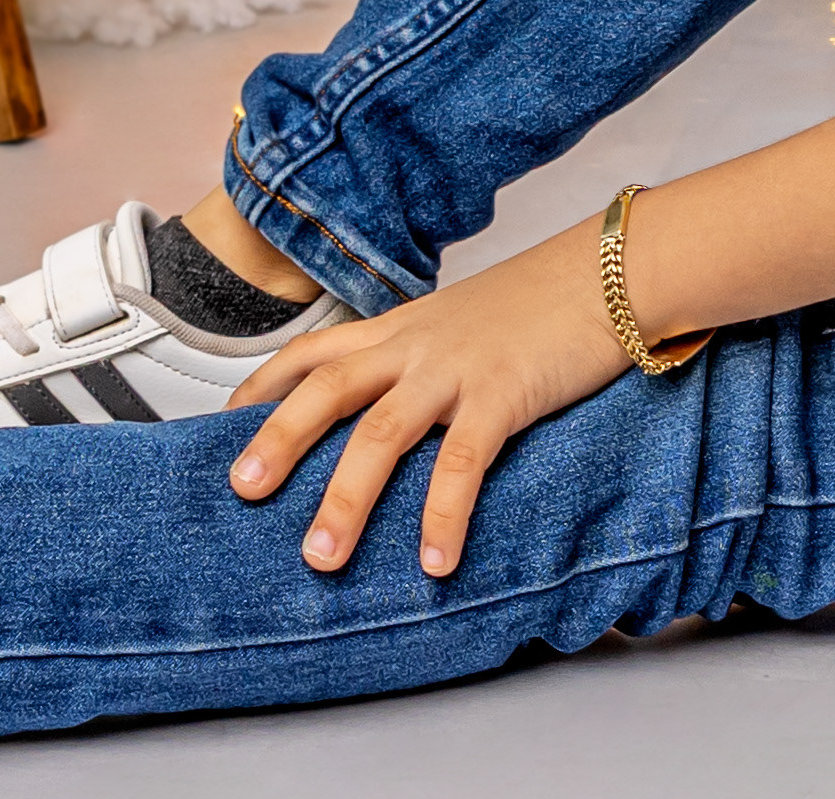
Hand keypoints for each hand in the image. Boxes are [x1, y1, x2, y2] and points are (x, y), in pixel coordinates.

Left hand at [224, 235, 632, 577]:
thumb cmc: (543, 305)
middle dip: (279, 441)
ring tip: (319, 557)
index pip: (313, 352)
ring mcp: (457, 369)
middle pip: (327, 390)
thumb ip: (425, 358)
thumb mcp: (465, 322)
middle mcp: (416, 345)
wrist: (612, 271)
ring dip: (346, 498)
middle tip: (240, 492)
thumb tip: (400, 410)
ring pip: (381, 433)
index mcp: (402, 327)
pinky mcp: (504, 394)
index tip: (222, 427)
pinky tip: (436, 561)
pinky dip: (444, 514)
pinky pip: (463, 462)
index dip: (263, 389)